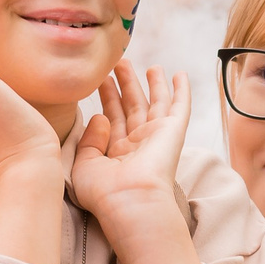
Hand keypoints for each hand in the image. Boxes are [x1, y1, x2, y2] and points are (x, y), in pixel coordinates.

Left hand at [70, 64, 187, 228]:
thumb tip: (100, 116)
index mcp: (116, 154)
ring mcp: (156, 137)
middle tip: (121, 62)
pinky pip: (179, 107)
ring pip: (155, 103)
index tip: (102, 79)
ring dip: (152, 84)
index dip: (108, 97)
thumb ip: (88, 140)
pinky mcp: (173, 132)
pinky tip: (179, 74)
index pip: (113, 118)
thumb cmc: (103, 192)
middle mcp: (137, 144)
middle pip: (133, 107)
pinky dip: (181, 90)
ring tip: (149, 65)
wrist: (130, 201)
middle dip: (127, 84)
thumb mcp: (83, 165)